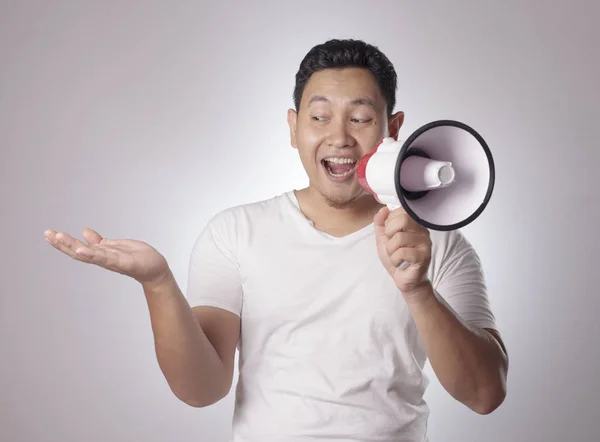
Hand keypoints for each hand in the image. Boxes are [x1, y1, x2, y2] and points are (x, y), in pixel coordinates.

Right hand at [44, 228, 170, 289]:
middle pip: (79, 252)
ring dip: (73, 246)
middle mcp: (103, 259)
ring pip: (89, 254)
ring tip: (59, 238)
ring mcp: (112, 261)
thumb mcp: (115, 246)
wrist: (155, 268)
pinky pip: (107, 258)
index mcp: (100, 254)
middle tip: (48, 234)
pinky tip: (82, 248)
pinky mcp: (124, 262)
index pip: (77, 248)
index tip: (49, 234)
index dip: (63, 243)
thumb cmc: (137, 258)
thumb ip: (99, 242)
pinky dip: (94, 253)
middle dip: (63, 244)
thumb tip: (85, 232)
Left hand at [374, 206, 431, 297]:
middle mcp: (422, 231)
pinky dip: (395, 260)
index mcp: (414, 224)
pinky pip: (402, 252)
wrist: (404, 279)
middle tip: (392, 244)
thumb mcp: (384, 238)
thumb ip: (380, 223)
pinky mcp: (423, 257)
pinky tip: (400, 263)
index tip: (390, 233)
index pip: (401, 211)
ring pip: (399, 238)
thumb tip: (383, 209)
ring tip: (396, 256)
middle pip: (403, 220)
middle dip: (389, 233)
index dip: (389, 221)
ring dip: (391, 250)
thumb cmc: (396, 258)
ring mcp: (425, 244)